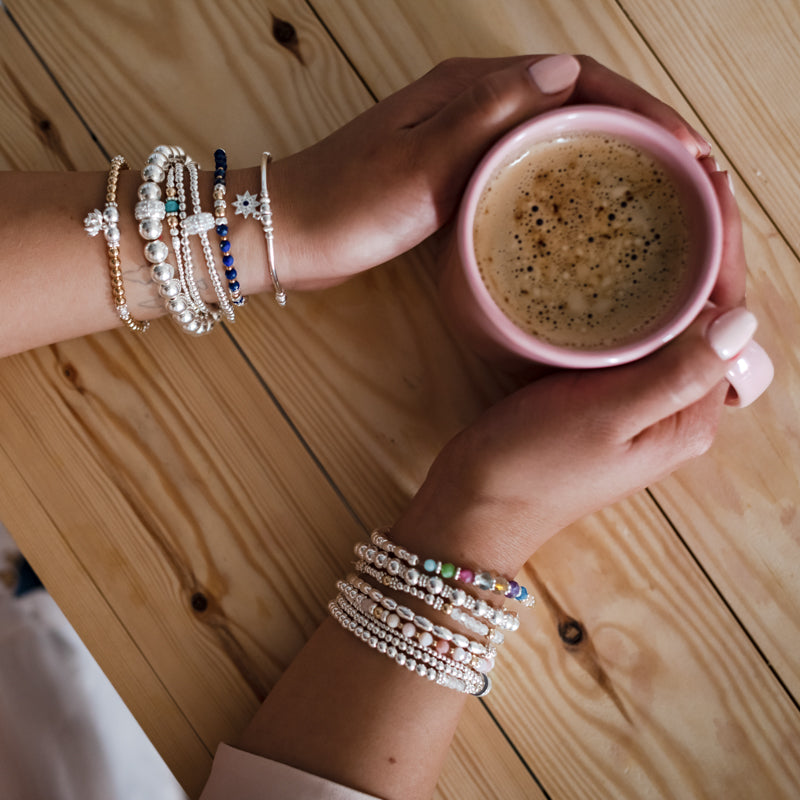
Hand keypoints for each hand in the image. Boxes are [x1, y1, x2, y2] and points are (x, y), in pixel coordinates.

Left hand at [271, 55, 709, 289]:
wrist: (289, 232)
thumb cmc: (346, 204)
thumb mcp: (419, 163)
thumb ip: (486, 118)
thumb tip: (561, 72)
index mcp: (467, 87)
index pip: (573, 77)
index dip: (633, 105)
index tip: (679, 143)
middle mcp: (469, 101)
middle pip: (570, 98)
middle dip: (631, 125)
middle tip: (678, 170)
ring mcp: (459, 136)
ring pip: (549, 131)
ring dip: (601, 150)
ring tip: (647, 185)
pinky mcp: (449, 170)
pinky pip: (520, 162)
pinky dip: (559, 176)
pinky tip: (577, 205)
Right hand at [392, 170, 770, 574]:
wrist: (475, 507)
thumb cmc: (534, 467)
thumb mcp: (606, 418)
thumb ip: (674, 374)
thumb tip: (739, 321)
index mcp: (688, 415)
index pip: (727, 318)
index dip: (726, 249)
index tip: (712, 185)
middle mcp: (673, 407)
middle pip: (705, 314)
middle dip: (706, 249)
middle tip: (688, 180)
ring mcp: (637, 400)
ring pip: (669, 319)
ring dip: (673, 264)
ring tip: (663, 204)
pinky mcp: (600, 394)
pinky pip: (632, 332)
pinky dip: (634, 290)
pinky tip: (616, 260)